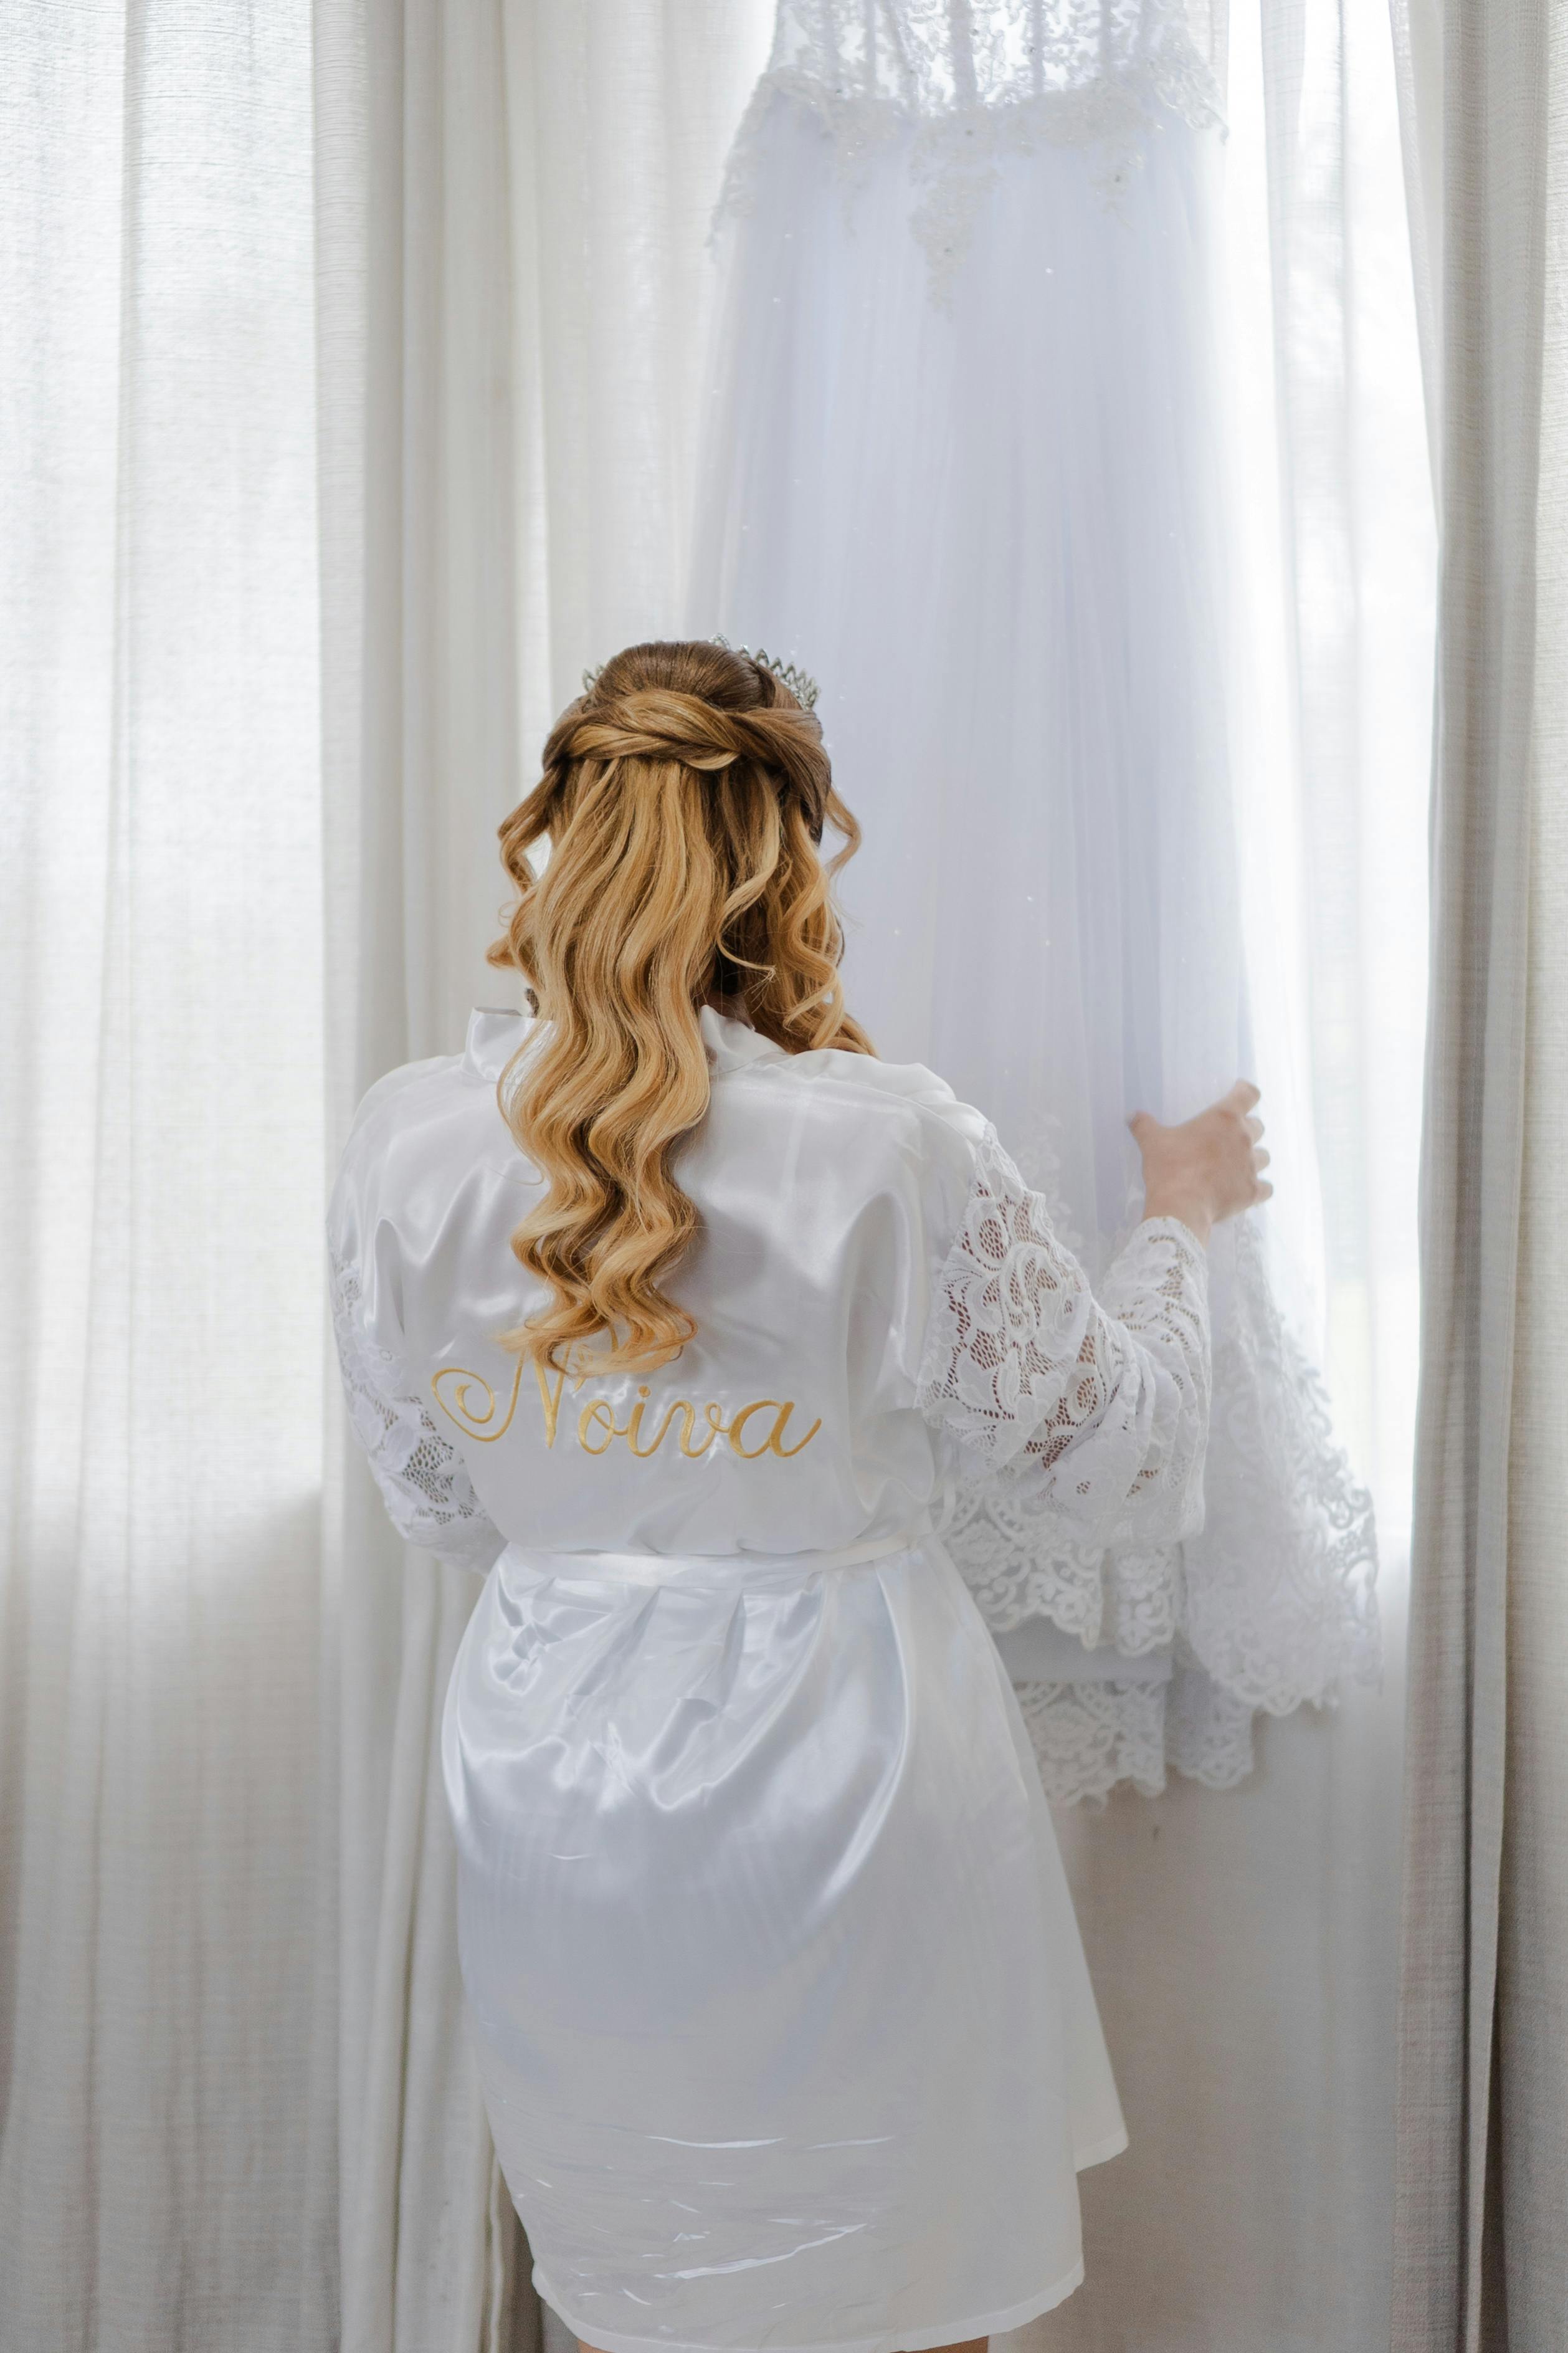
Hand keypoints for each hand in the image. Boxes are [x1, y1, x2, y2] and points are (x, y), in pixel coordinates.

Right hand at [1127, 1081, 1271, 1247]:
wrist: (1181, 1206)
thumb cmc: (1169, 1168)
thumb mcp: (1151, 1142)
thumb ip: (1143, 1125)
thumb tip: (1131, 1115)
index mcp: (1224, 1118)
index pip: (1249, 1094)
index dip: (1246, 1091)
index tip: (1240, 1092)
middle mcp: (1243, 1138)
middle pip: (1258, 1126)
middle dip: (1247, 1130)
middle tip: (1230, 1137)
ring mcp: (1251, 1166)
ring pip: (1264, 1156)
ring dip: (1254, 1158)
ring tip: (1238, 1165)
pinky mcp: (1252, 1191)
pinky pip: (1266, 1187)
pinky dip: (1258, 1188)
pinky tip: (1248, 1190)